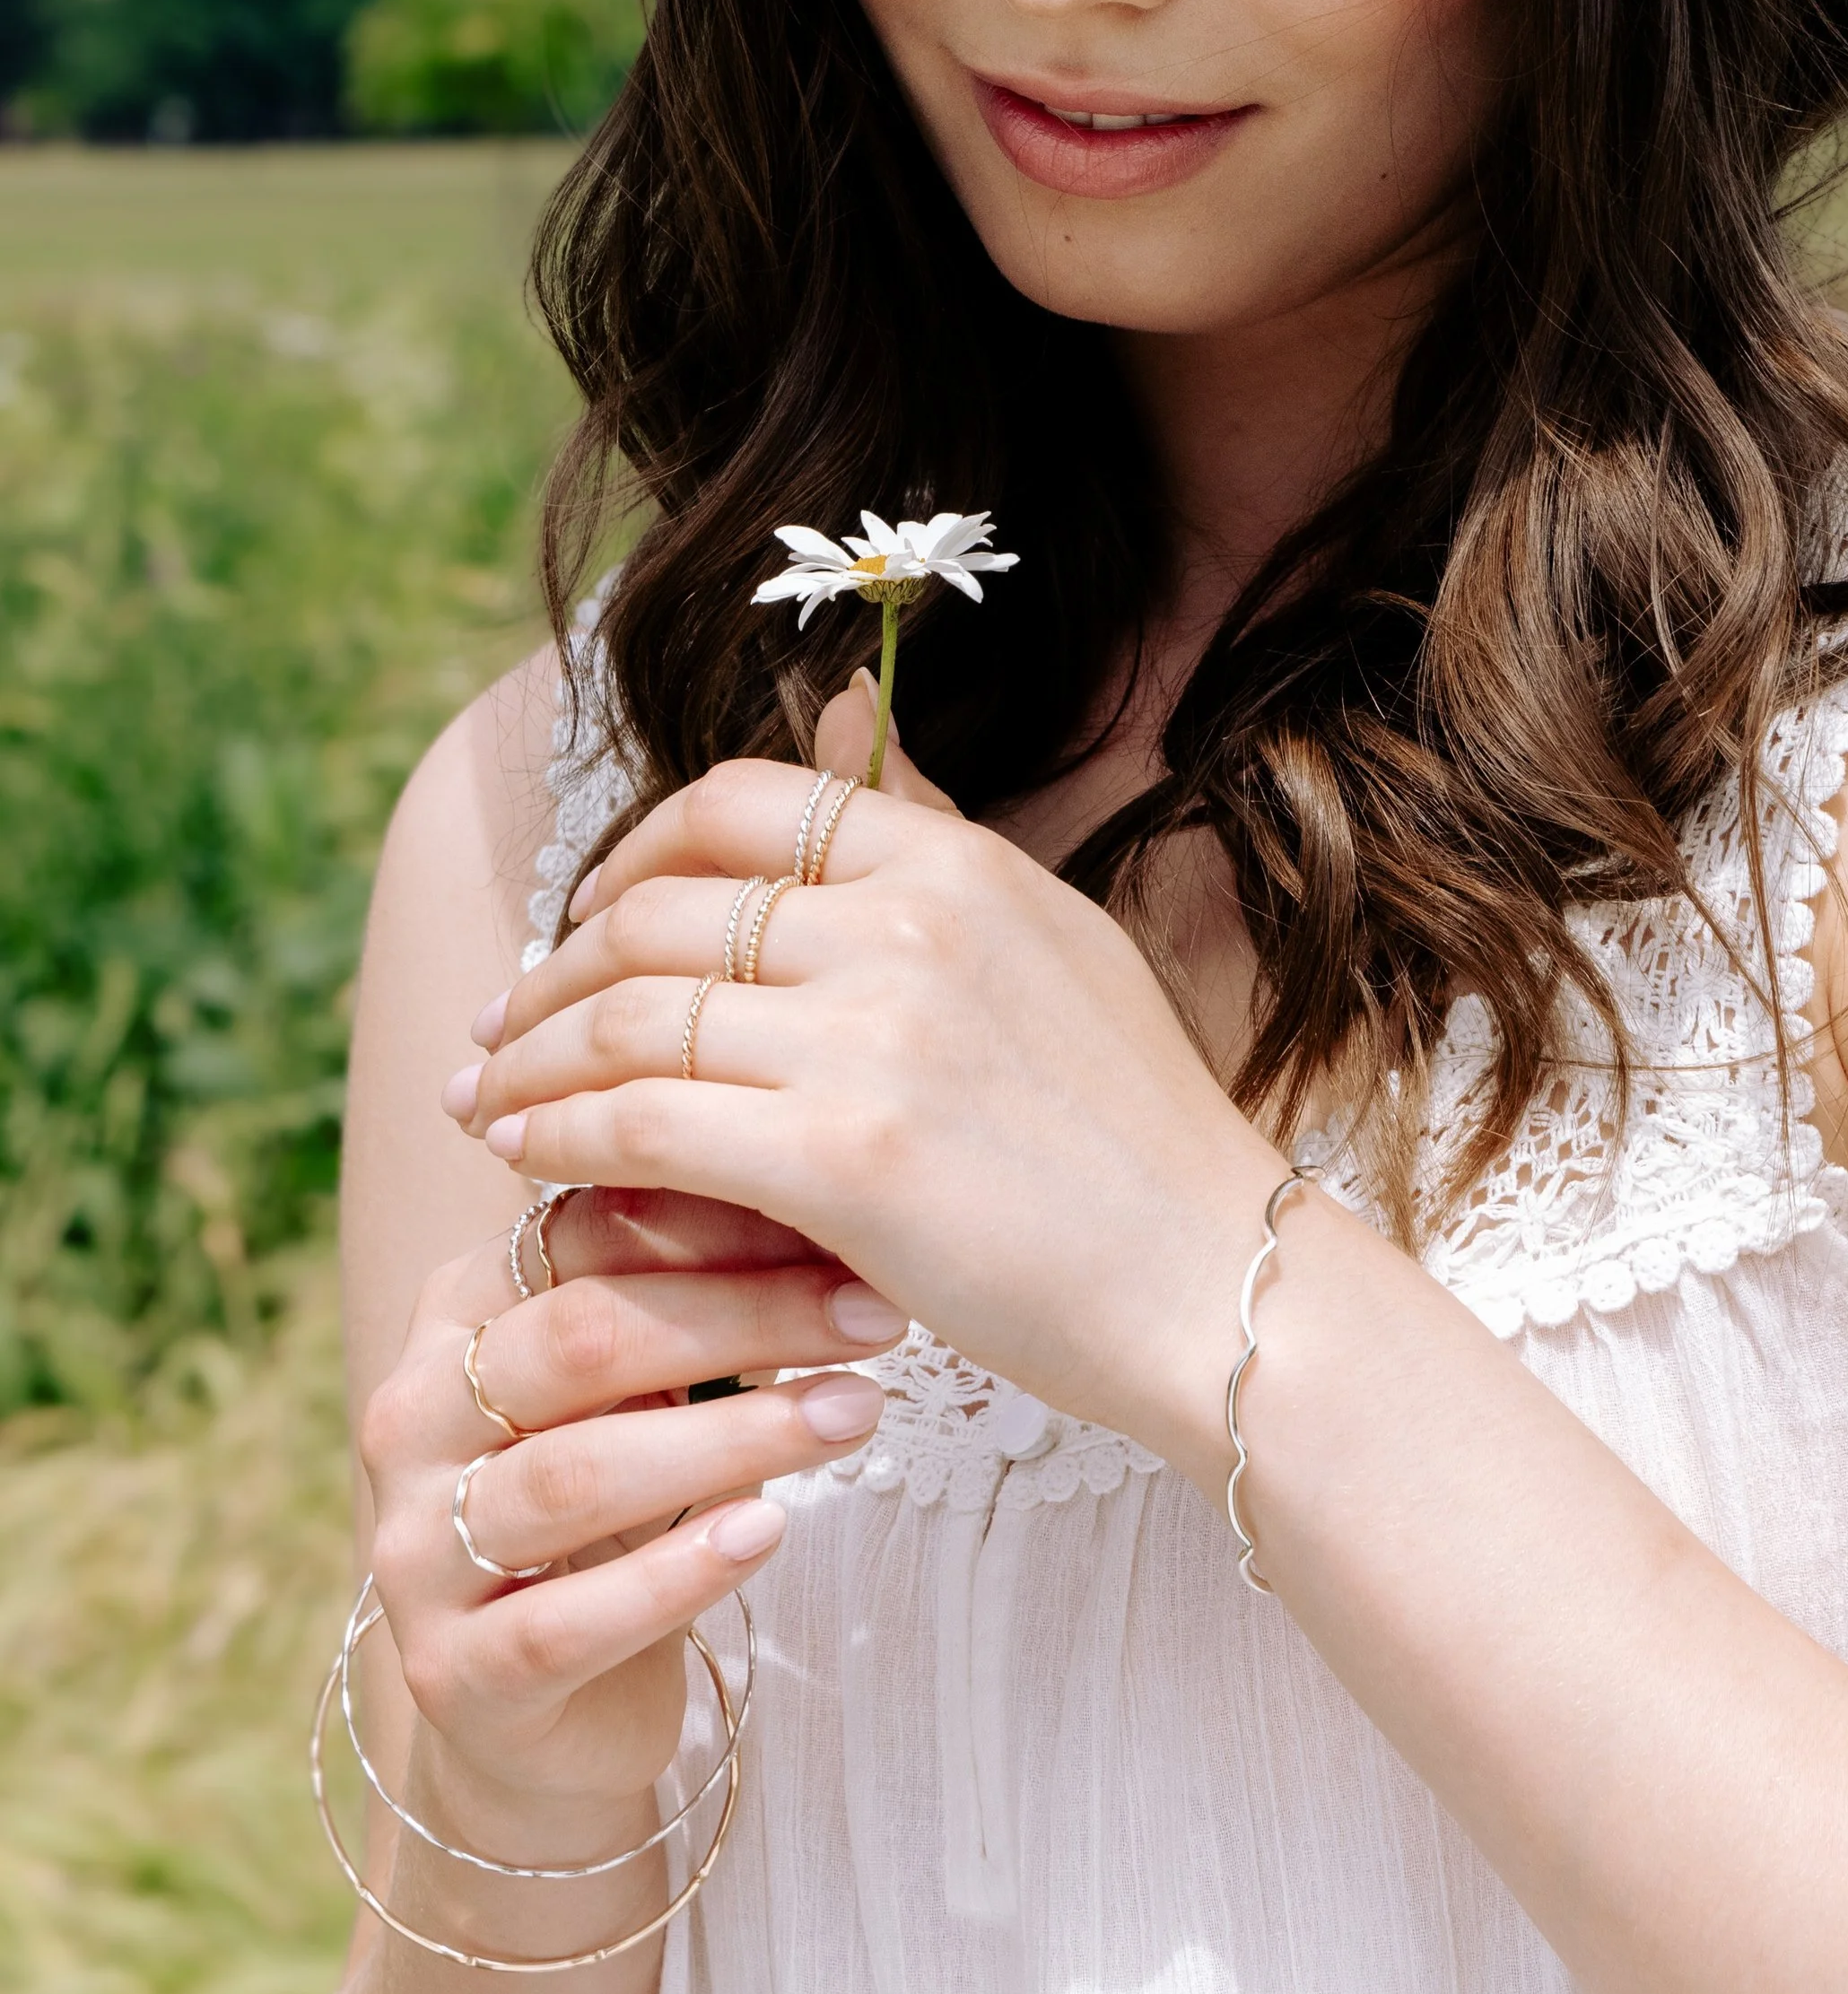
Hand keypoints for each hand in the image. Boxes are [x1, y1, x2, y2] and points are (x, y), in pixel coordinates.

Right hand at [359, 1187, 906, 1830]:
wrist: (555, 1704)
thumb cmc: (629, 1499)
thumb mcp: (659, 1381)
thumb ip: (704, 1295)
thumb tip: (838, 1196)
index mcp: (458, 1314)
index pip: (580, 1235)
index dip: (720, 1221)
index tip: (849, 1220)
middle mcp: (413, 1418)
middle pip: (580, 1339)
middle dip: (744, 1315)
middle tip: (876, 1313)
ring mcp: (417, 1548)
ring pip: (575, 1474)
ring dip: (734, 1437)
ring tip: (857, 1412)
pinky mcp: (453, 1674)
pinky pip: (564, 1620)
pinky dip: (676, 1572)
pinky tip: (768, 1531)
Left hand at [452, 697, 1288, 1461]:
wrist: (1214, 1283)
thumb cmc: (1138, 1137)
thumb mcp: (1051, 942)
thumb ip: (930, 832)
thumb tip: (835, 710)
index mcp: (958, 867)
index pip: (740, 802)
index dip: (632, 856)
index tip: (589, 926)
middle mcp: (910, 926)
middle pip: (659, 908)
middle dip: (551, 970)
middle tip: (503, 1029)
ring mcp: (878, 1038)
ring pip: (628, 1013)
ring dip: (528, 1058)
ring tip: (486, 1100)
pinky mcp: (845, 1160)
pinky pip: (637, 1121)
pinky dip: (555, 1134)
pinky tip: (527, 1160)